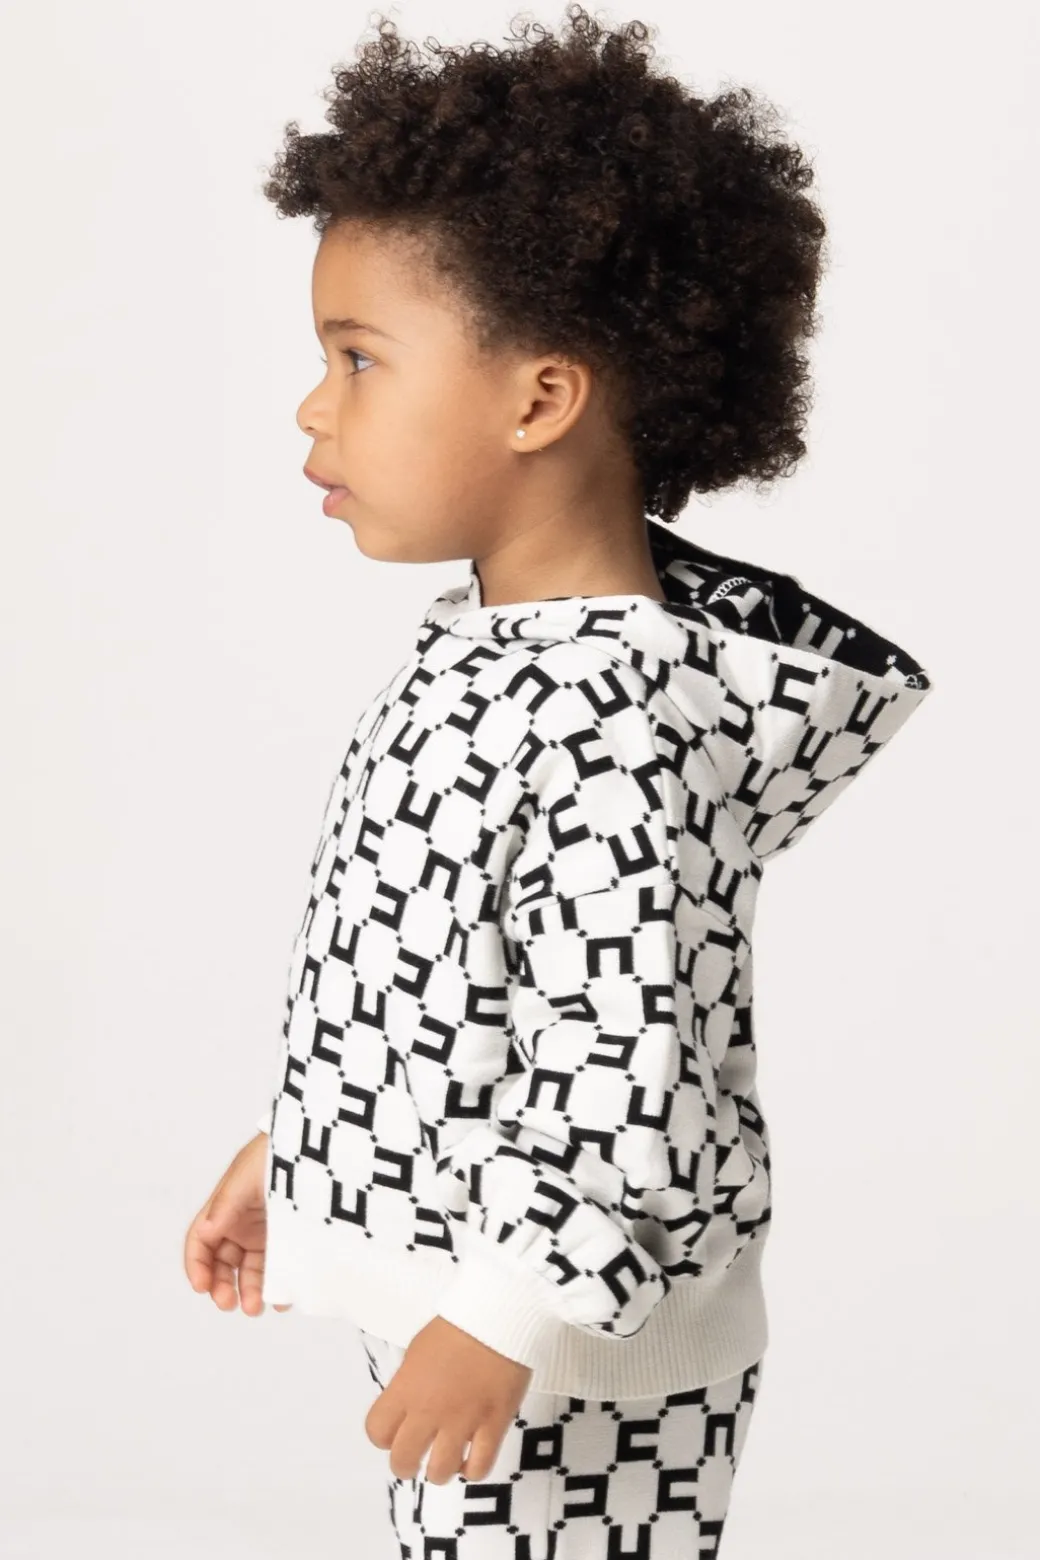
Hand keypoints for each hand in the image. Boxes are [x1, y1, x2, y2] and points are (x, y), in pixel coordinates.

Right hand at [184, 1131, 290, 1317]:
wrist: (319, 1145)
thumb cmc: (278, 1151)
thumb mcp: (247, 1176)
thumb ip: (226, 1205)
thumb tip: (204, 1232)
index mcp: (224, 1208)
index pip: (200, 1242)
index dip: (196, 1265)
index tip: (202, 1287)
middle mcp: (240, 1223)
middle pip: (221, 1263)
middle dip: (221, 1285)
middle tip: (230, 1303)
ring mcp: (265, 1232)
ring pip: (249, 1271)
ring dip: (248, 1291)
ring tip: (256, 1307)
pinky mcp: (290, 1238)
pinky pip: (278, 1268)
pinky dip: (277, 1286)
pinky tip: (281, 1298)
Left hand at [364, 1315, 533, 1483]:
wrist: (498, 1318)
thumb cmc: (455, 1327)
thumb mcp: (418, 1350)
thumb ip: (409, 1383)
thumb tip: (410, 1405)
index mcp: (406, 1388)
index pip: (377, 1431)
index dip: (384, 1437)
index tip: (396, 1432)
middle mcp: (429, 1411)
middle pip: (403, 1460)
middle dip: (405, 1465)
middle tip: (416, 1457)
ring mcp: (462, 1422)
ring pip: (440, 1472)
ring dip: (439, 1471)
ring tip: (447, 1460)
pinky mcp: (493, 1426)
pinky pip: (479, 1467)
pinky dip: (472, 1471)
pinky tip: (471, 1461)